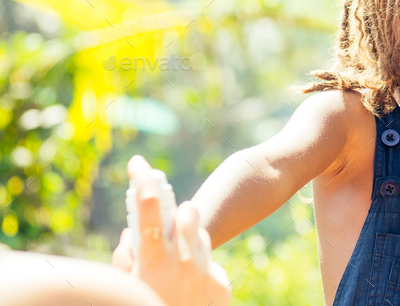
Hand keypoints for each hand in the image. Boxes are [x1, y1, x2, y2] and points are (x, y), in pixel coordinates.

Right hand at [112, 155, 231, 305]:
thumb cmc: (147, 305)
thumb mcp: (129, 286)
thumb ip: (126, 259)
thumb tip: (130, 233)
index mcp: (151, 262)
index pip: (146, 212)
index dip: (141, 184)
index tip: (139, 163)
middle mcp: (180, 263)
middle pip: (185, 215)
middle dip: (179, 209)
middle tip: (177, 212)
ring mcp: (202, 272)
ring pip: (199, 235)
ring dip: (190, 236)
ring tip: (182, 252)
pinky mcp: (219, 284)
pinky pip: (208, 263)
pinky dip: (199, 266)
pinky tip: (192, 284)